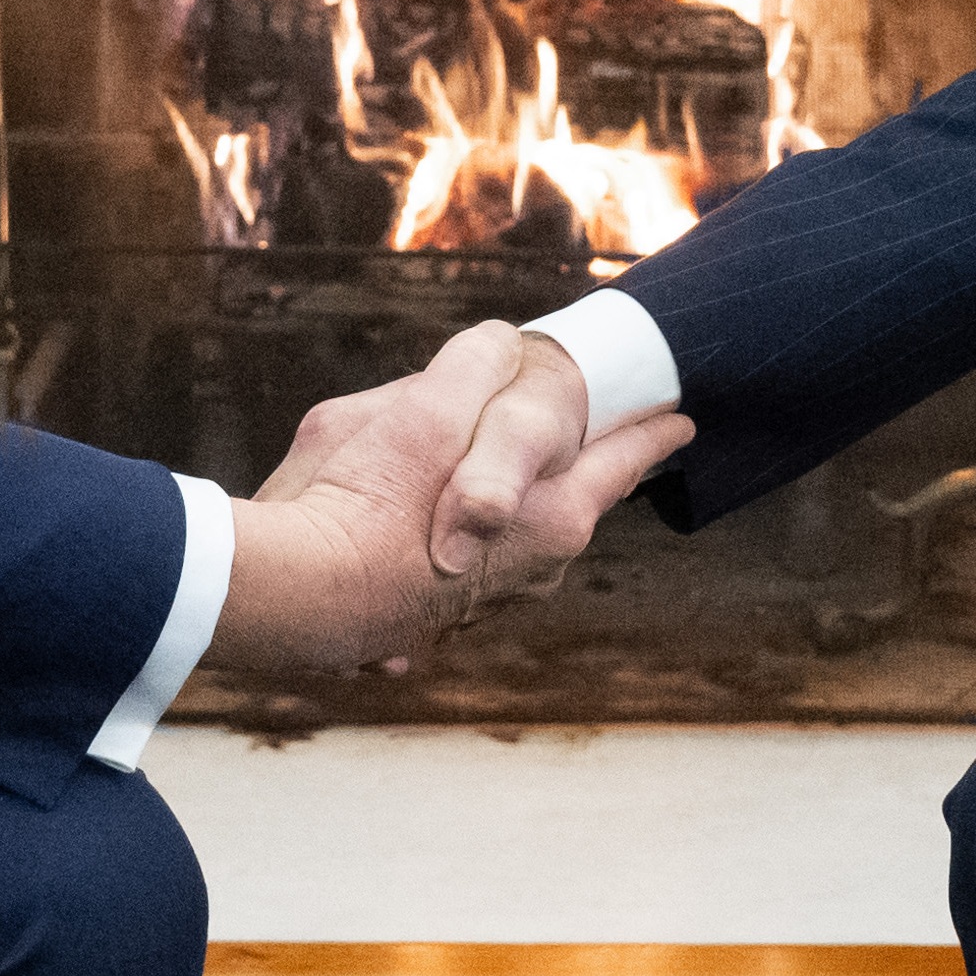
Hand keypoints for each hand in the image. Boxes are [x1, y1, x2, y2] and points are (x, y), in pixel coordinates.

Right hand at [205, 321, 688, 677]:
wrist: (294, 599)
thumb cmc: (365, 497)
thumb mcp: (424, 403)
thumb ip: (475, 366)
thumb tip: (496, 348)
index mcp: (553, 516)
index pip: (621, 461)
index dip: (650, 434)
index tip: (681, 421)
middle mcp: (531, 571)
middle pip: (565, 505)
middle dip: (567, 473)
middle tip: (589, 445)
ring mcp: (477, 607)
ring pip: (502, 542)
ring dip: (493, 513)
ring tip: (476, 481)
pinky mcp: (421, 627)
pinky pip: (442, 573)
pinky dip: (432, 550)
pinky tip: (399, 534)